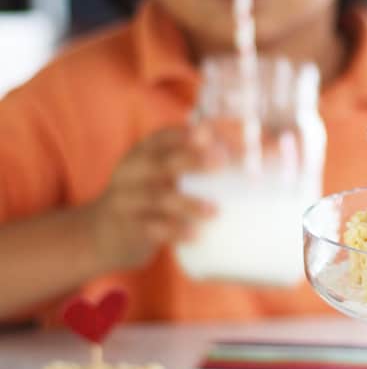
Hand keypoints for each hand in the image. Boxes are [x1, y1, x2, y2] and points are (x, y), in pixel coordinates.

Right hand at [86, 125, 219, 270]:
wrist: (103, 234)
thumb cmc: (150, 198)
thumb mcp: (164, 172)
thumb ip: (197, 160)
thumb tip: (262, 155)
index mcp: (145, 151)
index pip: (168, 135)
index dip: (197, 133)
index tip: (223, 134)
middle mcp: (133, 170)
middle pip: (161, 161)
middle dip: (193, 158)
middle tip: (223, 162)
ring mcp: (127, 199)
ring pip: (156, 197)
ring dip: (188, 202)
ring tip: (215, 210)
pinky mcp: (127, 228)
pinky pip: (150, 228)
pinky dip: (174, 231)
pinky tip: (195, 235)